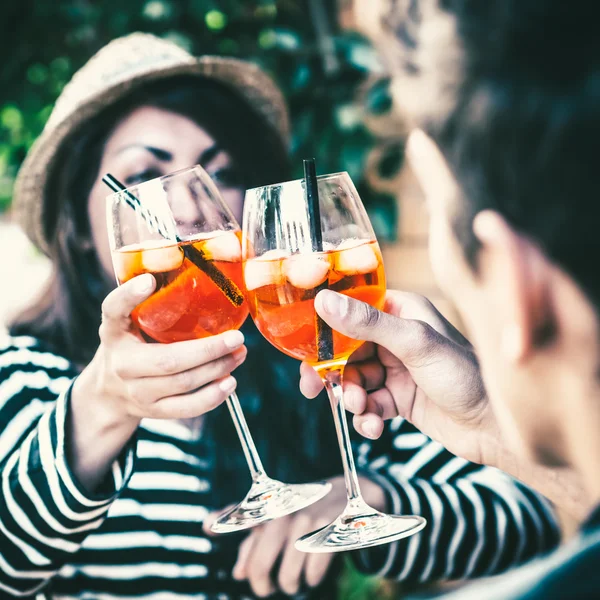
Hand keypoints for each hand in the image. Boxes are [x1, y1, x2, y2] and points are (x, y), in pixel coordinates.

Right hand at [69, 274, 246, 491]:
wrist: (107, 392)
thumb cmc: (127, 345)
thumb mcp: (125, 321)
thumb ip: (145, 299)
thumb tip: (188, 266)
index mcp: (113, 333)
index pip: (114, 311)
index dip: (129, 296)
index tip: (148, 281)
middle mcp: (122, 365)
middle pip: (168, 360)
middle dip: (207, 349)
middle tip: (236, 337)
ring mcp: (138, 393)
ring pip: (183, 384)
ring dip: (217, 369)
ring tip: (239, 354)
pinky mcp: (154, 412)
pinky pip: (186, 408)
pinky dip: (212, 396)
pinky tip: (229, 382)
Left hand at [203, 476, 385, 596]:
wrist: (347, 494)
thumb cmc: (303, 511)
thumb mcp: (277, 520)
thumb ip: (252, 543)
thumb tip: (237, 572)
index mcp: (270, 507)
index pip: (244, 514)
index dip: (225, 519)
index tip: (207, 525)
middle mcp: (285, 511)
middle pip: (260, 566)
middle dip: (261, 585)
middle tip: (267, 588)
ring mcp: (308, 521)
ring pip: (287, 577)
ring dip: (290, 584)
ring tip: (293, 578)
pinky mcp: (331, 532)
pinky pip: (312, 574)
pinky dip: (312, 578)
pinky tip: (314, 570)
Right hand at [300, 289, 496, 465]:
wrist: (495, 428)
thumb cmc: (465, 375)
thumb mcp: (414, 343)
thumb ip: (368, 323)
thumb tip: (324, 301)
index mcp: (401, 311)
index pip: (351, 311)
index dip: (325, 329)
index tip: (306, 349)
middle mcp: (396, 336)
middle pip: (346, 350)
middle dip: (334, 372)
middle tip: (315, 389)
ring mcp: (396, 368)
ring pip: (355, 379)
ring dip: (352, 397)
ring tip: (362, 410)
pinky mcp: (399, 397)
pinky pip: (369, 403)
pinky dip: (366, 416)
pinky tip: (374, 426)